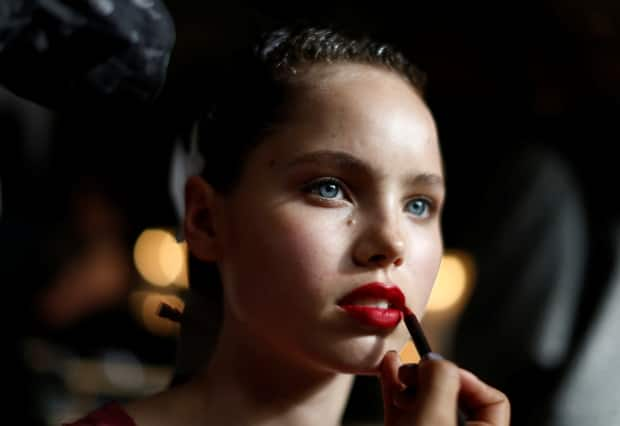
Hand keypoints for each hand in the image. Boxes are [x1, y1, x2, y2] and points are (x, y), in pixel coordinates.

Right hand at [379, 351, 509, 425]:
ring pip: (425, 400)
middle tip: (414, 372)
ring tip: (397, 372)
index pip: (492, 399)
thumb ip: (440, 381)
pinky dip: (394, 388)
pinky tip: (386, 370)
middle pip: (452, 394)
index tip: (440, 371)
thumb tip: (434, 361)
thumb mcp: (435, 418)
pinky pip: (402, 409)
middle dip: (430, 376)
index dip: (466, 378)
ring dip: (409, 379)